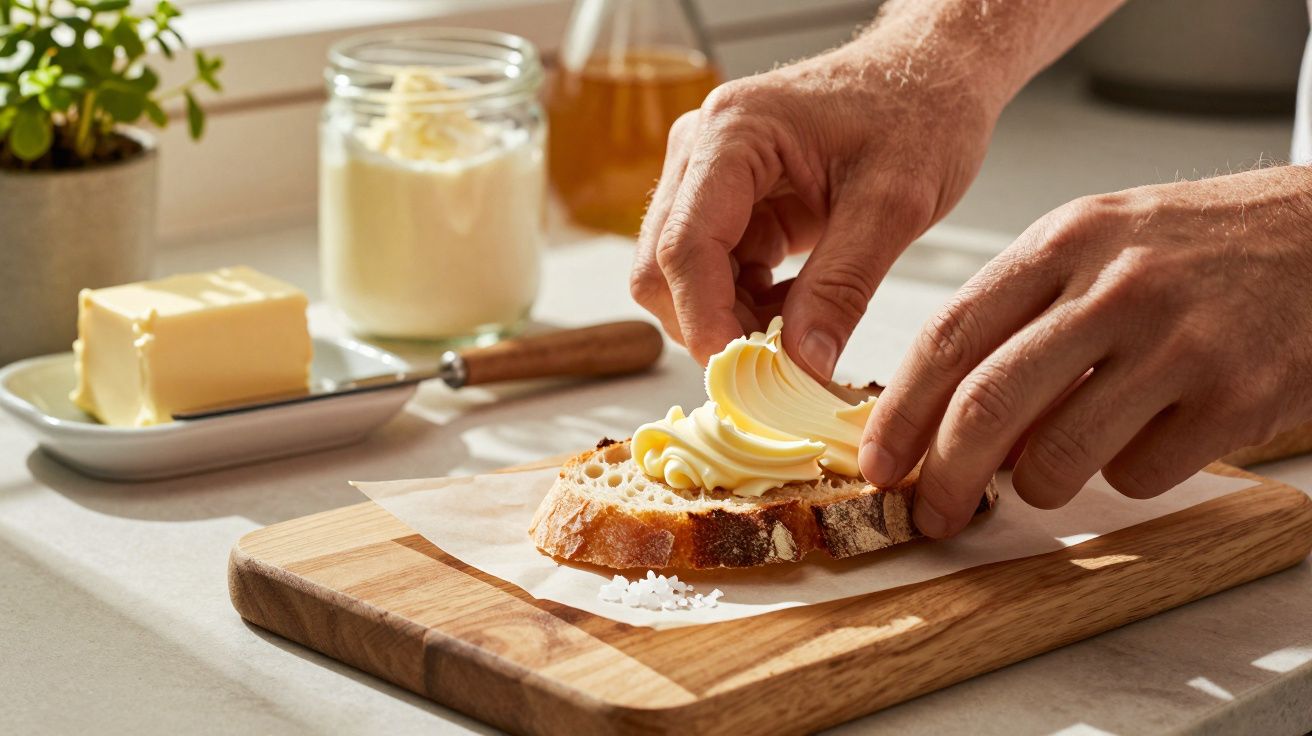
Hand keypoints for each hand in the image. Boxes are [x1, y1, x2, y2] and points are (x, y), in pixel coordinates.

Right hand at [630, 31, 1002, 374]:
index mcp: (733, 133)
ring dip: (730, 320)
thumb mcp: (897, 202)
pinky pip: (713, 274)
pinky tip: (799, 310)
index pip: (683, 246)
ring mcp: (707, 177)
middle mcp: (702, 151)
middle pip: (661, 267)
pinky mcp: (728, 203)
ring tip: (801, 334)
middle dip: (710, 326)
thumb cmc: (920, 109)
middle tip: (776, 368)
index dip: (705, 320)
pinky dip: (747, 307)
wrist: (931, 72)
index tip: (745, 375)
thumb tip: (801, 367)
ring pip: (680, 278)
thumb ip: (843, 287)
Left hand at [862, 166, 1311, 536]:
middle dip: (942, 475)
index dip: (900, 411)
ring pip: (1057, 457)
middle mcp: (1116, 287)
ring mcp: (1179, 343)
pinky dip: (1122, 477)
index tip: (877, 461)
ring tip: (1046, 472)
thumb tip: (941, 414)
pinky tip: (1145, 437)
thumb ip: (1017, 315)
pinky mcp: (1236, 398)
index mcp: (1064, 241)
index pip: (949, 336)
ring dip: (1034, 486)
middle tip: (929, 511)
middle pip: (988, 404)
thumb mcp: (1095, 243)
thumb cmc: (1193, 247)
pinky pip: (1138, 475)